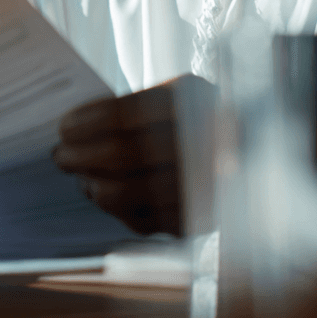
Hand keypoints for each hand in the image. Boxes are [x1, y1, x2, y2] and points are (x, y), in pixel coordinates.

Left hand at [52, 75, 215, 236]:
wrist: (255, 148)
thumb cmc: (197, 118)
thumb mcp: (174, 96)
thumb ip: (129, 108)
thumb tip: (73, 130)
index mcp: (191, 100)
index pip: (124, 115)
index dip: (86, 123)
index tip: (63, 128)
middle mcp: (201, 143)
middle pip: (121, 156)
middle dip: (80, 157)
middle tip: (60, 156)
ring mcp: (201, 186)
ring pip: (126, 195)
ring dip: (94, 187)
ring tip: (83, 178)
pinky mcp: (196, 220)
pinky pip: (142, 222)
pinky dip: (116, 210)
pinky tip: (106, 195)